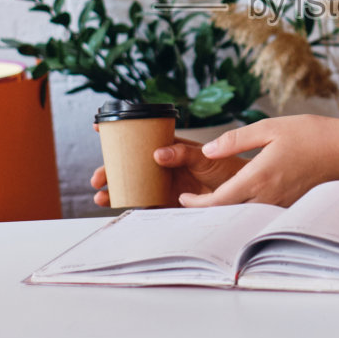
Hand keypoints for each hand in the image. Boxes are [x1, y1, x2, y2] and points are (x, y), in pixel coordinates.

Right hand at [89, 129, 246, 208]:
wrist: (241, 192)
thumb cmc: (226, 168)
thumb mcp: (203, 156)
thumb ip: (182, 154)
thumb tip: (158, 153)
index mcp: (169, 148)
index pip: (140, 138)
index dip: (120, 133)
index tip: (98, 129)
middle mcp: (162, 166)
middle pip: (129, 166)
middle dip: (110, 170)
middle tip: (97, 178)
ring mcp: (164, 184)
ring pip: (133, 186)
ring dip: (114, 190)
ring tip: (100, 197)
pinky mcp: (169, 203)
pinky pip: (146, 205)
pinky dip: (131, 206)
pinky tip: (118, 208)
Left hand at [176, 114, 338, 207]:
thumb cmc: (313, 135)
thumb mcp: (271, 127)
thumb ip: (235, 139)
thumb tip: (207, 149)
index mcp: (259, 176)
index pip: (219, 201)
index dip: (197, 204)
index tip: (185, 198)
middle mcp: (268, 197)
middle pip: (228, 214)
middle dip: (207, 211)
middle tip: (192, 202)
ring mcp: (281, 205)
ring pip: (244, 216)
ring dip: (226, 211)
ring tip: (211, 201)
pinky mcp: (291, 207)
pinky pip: (262, 214)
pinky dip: (246, 211)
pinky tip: (241, 200)